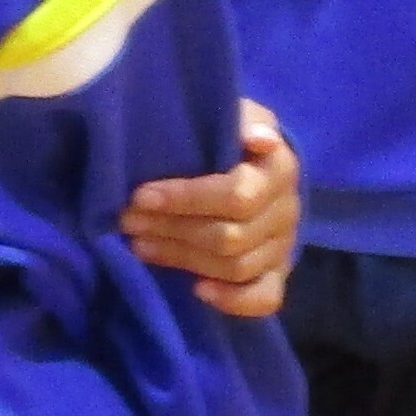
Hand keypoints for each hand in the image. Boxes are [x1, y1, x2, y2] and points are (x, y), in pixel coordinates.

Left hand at [125, 102, 300, 316]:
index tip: (140, 195)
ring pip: (237, 266)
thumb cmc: (232, 137)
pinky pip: (266, 298)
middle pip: (231, 236)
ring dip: (184, 258)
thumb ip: (240, 119)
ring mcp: (284, 246)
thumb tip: (256, 136)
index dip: (186, 198)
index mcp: (280, 169)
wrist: (257, 163)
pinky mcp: (278, 273)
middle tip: (128, 221)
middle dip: (172, 230)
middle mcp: (288, 211)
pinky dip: (233, 301)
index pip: (236, 194)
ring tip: (140, 245)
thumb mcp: (233, 114)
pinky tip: (197, 291)